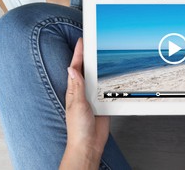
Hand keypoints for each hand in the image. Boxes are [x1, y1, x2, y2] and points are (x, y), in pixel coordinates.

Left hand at [61, 38, 108, 168]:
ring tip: (101, 52)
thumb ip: (78, 87)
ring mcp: (92, 96)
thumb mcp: (77, 105)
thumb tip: (72, 69)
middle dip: (87, 55)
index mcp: (73, 90)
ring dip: (98, 66)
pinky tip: (111, 73)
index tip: (82, 41)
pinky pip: (106, 88)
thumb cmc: (78, 128)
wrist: (89, 144)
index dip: (78, 54)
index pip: (75, 67)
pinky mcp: (102, 102)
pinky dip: (108, 79)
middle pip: (86, 69)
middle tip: (91, 42)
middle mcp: (82, 91)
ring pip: (96, 77)